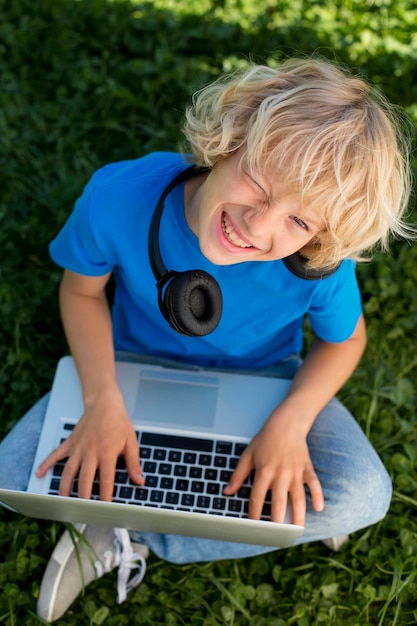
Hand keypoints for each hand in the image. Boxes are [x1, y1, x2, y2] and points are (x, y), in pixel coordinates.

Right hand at [35, 389, 143, 500]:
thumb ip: (133, 463)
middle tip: (82, 512)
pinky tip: (40, 474)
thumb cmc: (117, 421)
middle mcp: (90, 452)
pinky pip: (56, 454)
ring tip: (63, 502)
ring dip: (65, 488)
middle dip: (83, 498)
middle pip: (84, 480)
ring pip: (68, 472)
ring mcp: (78, 448)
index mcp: (107, 452)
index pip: (106, 480)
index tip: (105, 509)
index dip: (106, 496)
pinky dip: (46, 464)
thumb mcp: (131, 441)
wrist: (103, 402)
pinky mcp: (70, 443)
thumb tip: (139, 480)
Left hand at [223, 411, 323, 525]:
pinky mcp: (307, 468)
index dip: (255, 514)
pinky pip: (314, 484)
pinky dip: (318, 495)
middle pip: (278, 502)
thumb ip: (238, 475)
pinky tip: (319, 508)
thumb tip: (227, 491)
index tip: (253, 527)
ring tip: (297, 531)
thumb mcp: (248, 455)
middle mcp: (280, 474)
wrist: (287, 423)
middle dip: (277, 521)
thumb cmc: (266, 439)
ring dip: (298, 515)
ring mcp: (295, 472)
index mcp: (264, 471)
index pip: (258, 497)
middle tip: (277, 536)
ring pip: (298, 497)